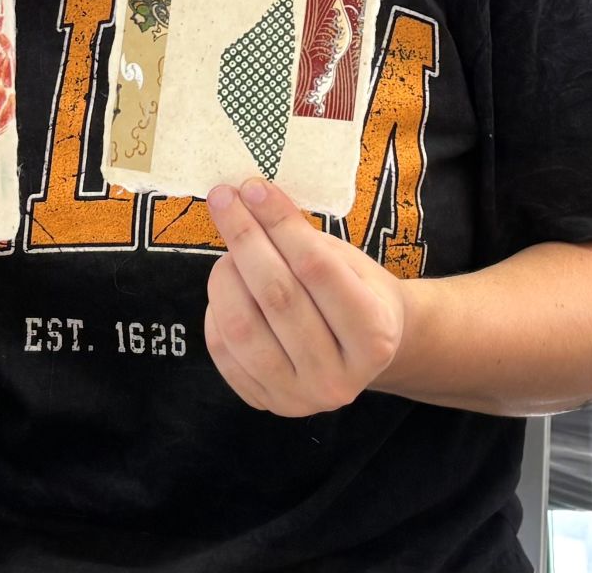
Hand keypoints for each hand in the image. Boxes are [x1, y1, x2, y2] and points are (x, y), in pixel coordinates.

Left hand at [203, 178, 405, 417]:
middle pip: (277, 297)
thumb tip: (248, 198)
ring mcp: (300, 399)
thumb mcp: (348, 261)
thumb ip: (303, 238)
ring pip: (243, 327)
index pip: (316, 269)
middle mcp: (340, 378)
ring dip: (225, 273)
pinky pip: (223, 350)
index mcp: (374, 336)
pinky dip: (216, 309)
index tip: (253, 188)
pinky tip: (228, 285)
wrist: (365, 351)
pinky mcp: (266, 404)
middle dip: (245, 238)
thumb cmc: (357, 293)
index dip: (280, 223)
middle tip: (224, 198)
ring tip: (227, 247)